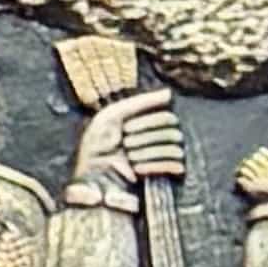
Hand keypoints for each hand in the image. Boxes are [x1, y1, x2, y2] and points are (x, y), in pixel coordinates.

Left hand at [70, 87, 186, 197]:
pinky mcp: (161, 173)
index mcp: (150, 121)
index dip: (145, 123)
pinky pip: (173, 166)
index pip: (167, 118)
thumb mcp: (115, 114)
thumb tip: (169, 93)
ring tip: (130, 157)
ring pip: (174, 150)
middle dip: (145, 139)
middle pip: (171, 134)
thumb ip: (143, 102)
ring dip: (148, 153)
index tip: (124, 129)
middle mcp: (160, 136)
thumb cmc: (100, 140)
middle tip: (125, 144)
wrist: (93, 172)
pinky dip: (154, 166)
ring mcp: (161, 156)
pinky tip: (136, 169)